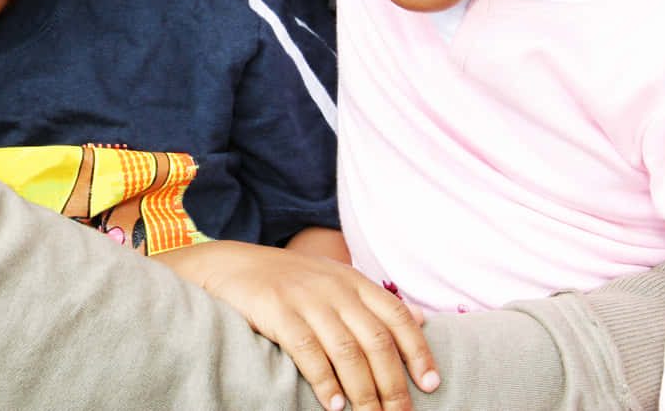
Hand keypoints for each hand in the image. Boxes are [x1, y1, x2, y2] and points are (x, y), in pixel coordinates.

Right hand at [156, 240, 439, 410]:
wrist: (233, 266)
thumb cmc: (289, 280)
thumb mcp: (336, 279)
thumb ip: (375, 301)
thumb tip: (422, 320)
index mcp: (353, 281)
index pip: (396, 316)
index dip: (418, 351)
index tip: (431, 384)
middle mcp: (335, 288)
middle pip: (376, 341)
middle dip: (393, 384)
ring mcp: (307, 299)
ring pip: (347, 351)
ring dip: (364, 392)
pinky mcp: (278, 312)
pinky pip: (308, 351)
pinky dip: (325, 382)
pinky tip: (335, 405)